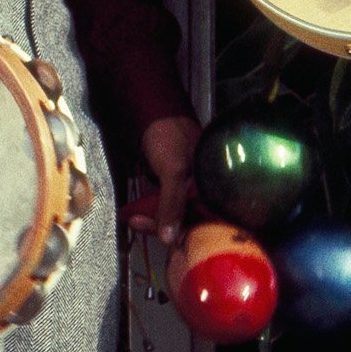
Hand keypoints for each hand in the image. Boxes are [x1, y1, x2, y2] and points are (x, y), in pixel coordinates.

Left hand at [131, 113, 198, 242]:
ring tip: (134, 218)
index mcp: (217, 185)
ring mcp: (193, 186)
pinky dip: (155, 209)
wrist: (154, 112)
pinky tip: (140, 212)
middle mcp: (209, 188)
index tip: (162, 237)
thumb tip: (169, 239)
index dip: (187, 230)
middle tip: (137, 222)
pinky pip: (169, 204)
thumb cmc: (170, 137)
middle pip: (192, 218)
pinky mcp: (178, 184)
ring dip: (156, 218)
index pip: (208, 219)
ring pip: (179, 213)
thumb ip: (173, 205)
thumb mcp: (173, 171)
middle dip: (165, 225)